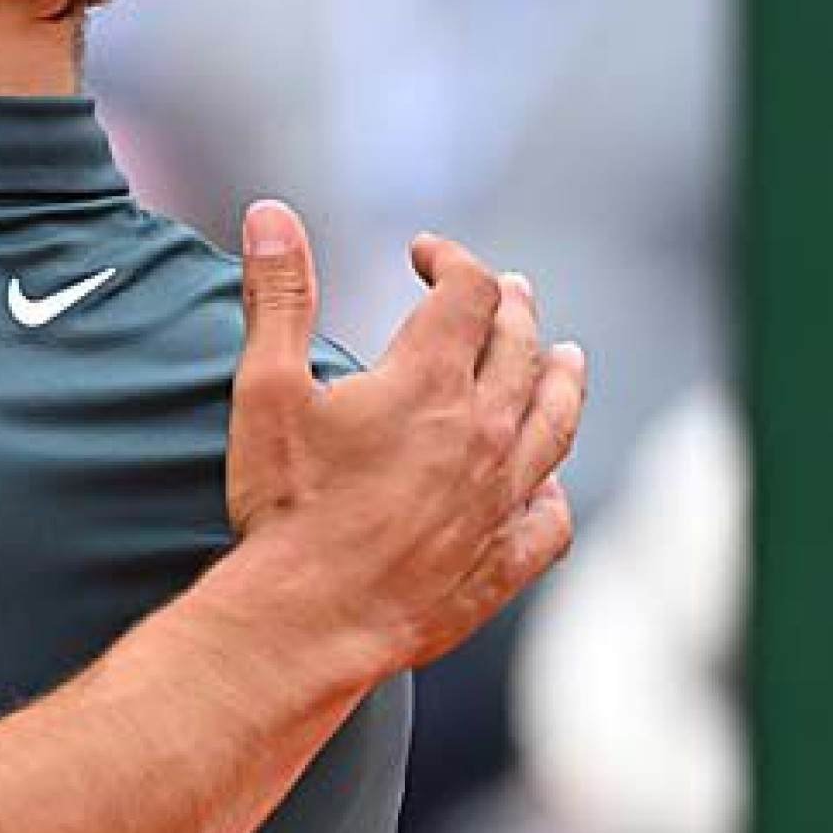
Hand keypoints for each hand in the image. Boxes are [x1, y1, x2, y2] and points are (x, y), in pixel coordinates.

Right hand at [226, 201, 583, 673]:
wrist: (310, 617)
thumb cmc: (285, 507)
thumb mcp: (265, 389)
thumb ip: (276, 296)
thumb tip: (272, 215)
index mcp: (428, 382)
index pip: (466, 292)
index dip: (449, 260)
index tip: (424, 254)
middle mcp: (482, 432)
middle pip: (522, 348)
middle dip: (511, 309)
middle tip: (505, 292)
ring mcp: (500, 498)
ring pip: (554, 423)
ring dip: (561, 382)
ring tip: (567, 360)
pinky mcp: (502, 559)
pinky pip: (549, 519)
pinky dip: (552, 492)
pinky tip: (545, 486)